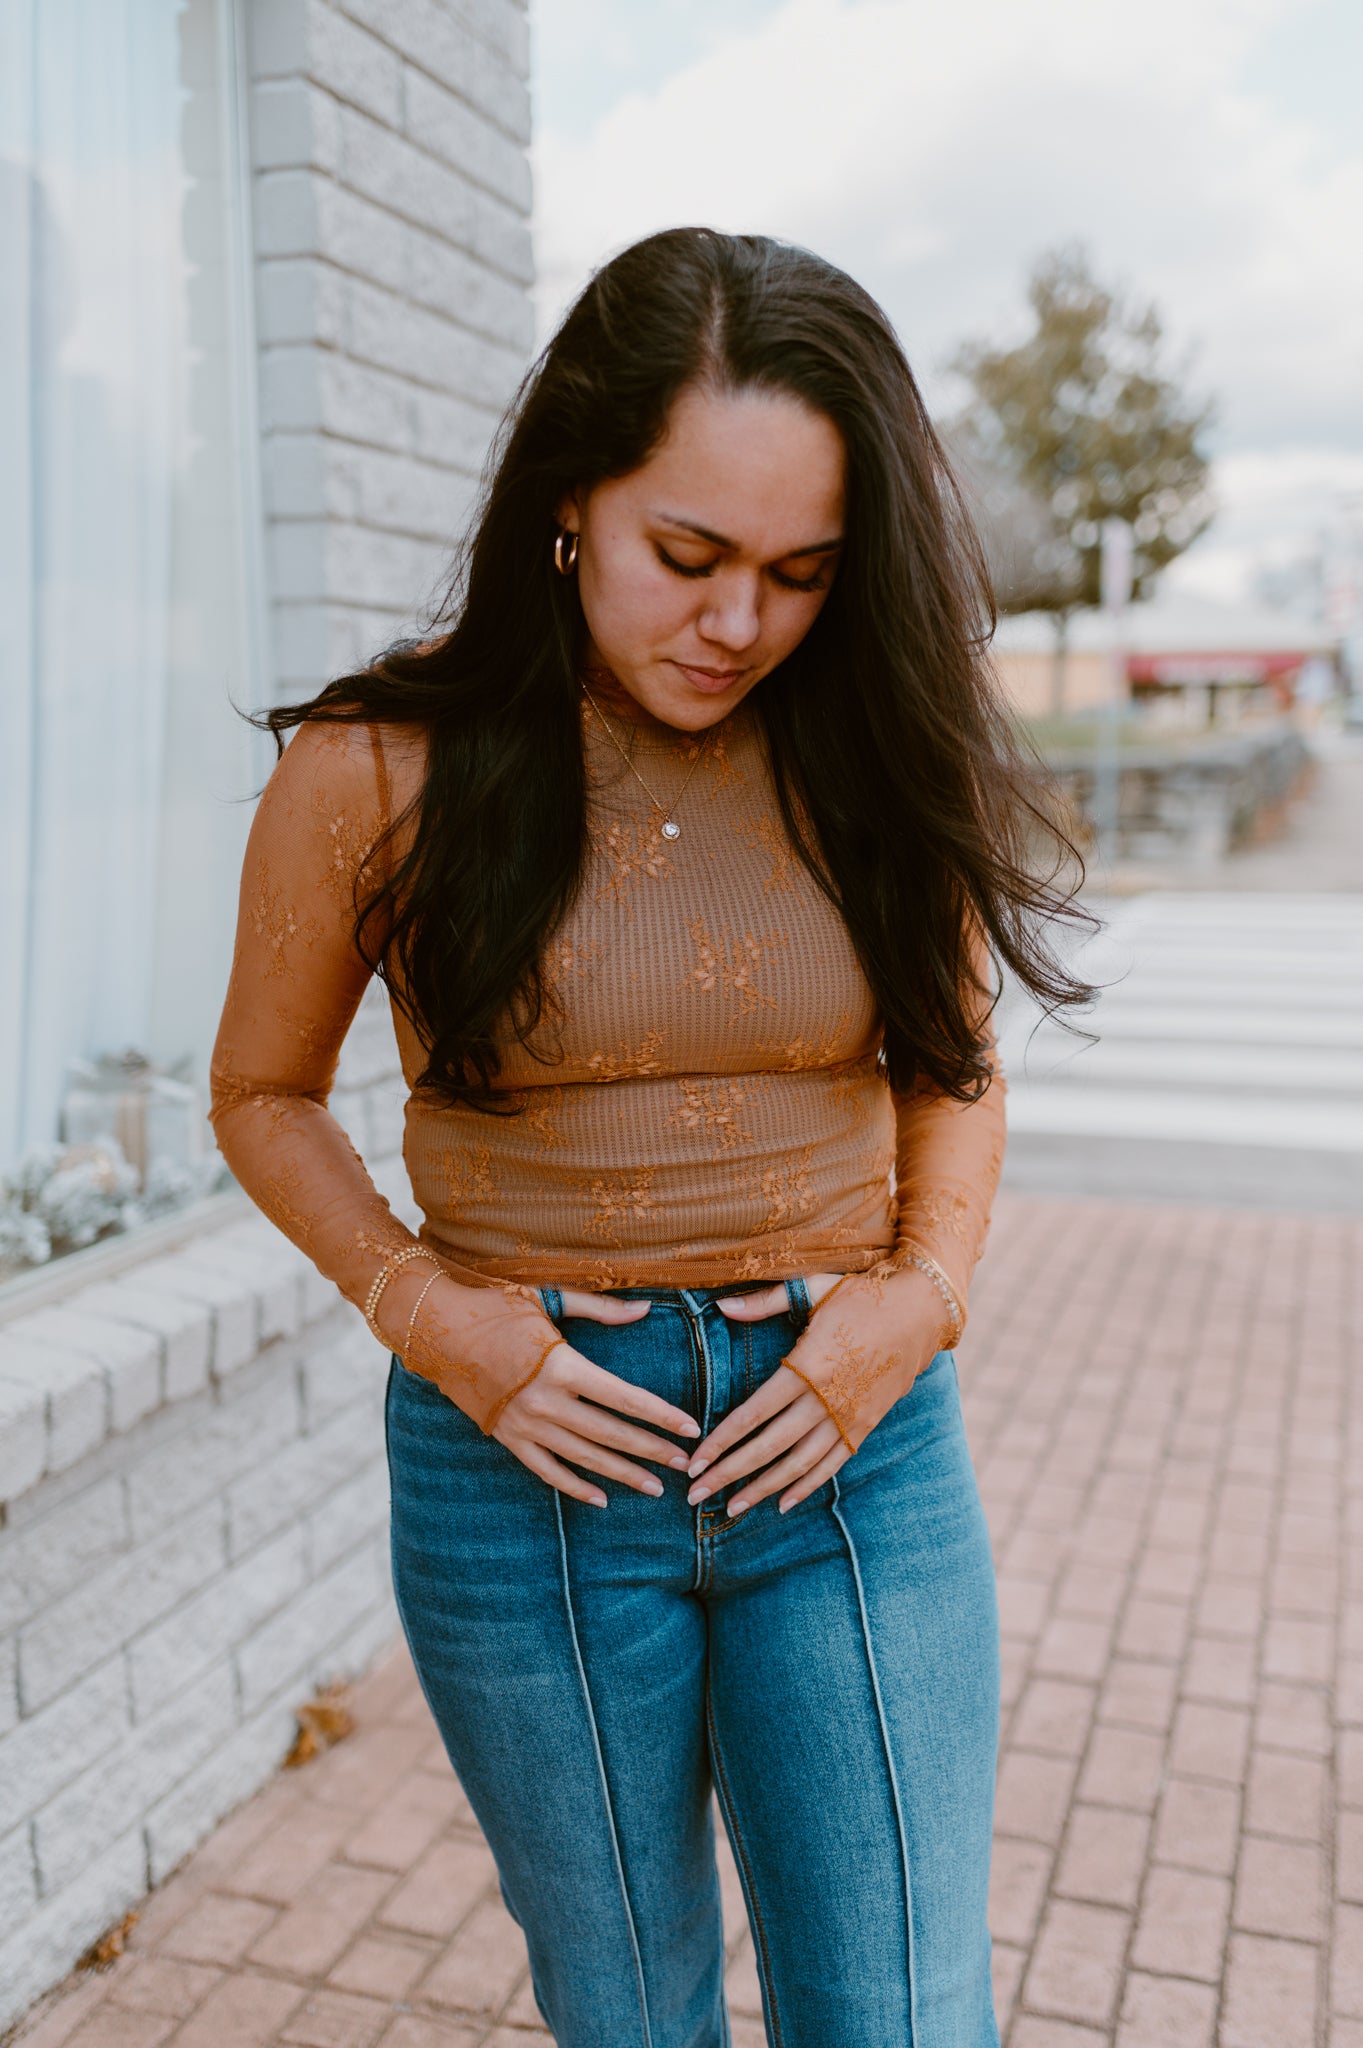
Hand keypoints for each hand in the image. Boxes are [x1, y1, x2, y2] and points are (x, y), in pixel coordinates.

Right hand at [492, 1289, 699, 1507]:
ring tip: (654, 1488)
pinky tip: (601, 1498)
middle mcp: (545, 1402)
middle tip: (684, 1465)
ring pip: (584, 1458)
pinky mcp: (507, 1438)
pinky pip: (547, 1470)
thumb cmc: (496, 1307)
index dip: (660, 1414)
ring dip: (622, 1474)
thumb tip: (645, 1309)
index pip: (624, 1398)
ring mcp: (525, 1425)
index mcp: (561, 1366)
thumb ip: (600, 1309)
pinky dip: (575, 1486)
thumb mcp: (549, 1299)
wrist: (436, 1331)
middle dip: (651, 1450)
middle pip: (610, 1434)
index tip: (689, 1428)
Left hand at [686, 1268, 946, 1514]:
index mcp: (807, 1366)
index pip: (753, 1413)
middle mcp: (825, 1399)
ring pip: (798, 1464)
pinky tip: (782, 1503)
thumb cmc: (863, 1294)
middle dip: (730, 1473)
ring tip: (732, 1507)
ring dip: (763, 1488)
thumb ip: (764, 1303)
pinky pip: (832, 1464)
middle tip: (697, 1496)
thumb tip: (722, 1306)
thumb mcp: (813, 1289)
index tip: (695, 1460)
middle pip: (769, 1447)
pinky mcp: (866, 1425)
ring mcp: (848, 1417)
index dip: (721, 1440)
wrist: (923, 1310)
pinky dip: (807, 1485)